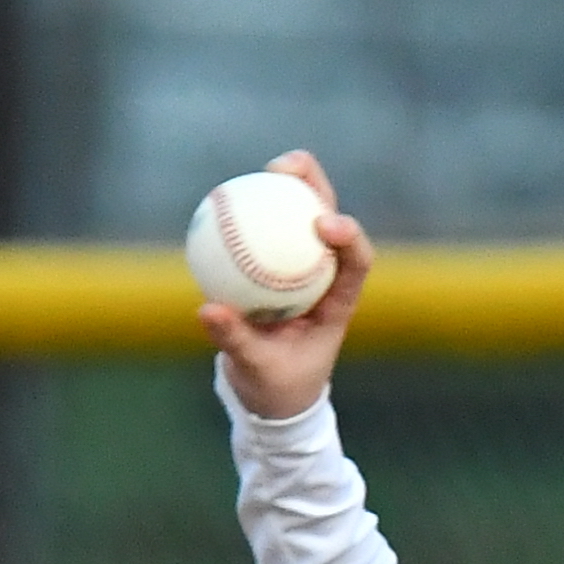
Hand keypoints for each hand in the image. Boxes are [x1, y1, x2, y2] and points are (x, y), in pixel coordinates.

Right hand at [200, 151, 372, 421]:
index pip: (356, 263)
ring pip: (301, 216)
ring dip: (289, 185)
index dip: (349, 236)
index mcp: (337, 304)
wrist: (269, 396)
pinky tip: (229, 194)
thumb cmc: (275, 387)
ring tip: (267, 167)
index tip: (324, 224)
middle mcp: (324, 278)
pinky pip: (268, 229)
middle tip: (288, 168)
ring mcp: (301, 267)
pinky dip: (254, 210)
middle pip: (330, 220)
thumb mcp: (256, 369)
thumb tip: (207, 309)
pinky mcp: (277, 264)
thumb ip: (236, 340)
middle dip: (317, 187)